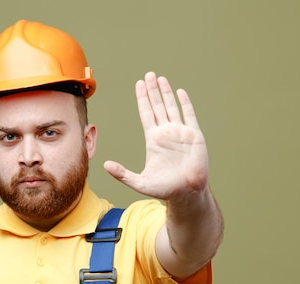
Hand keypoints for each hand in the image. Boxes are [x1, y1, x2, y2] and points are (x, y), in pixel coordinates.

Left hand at [104, 72, 208, 200]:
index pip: (146, 113)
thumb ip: (122, 174)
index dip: (142, 98)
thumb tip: (105, 165)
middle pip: (157, 106)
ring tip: (160, 78)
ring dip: (166, 93)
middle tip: (148, 74)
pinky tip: (180, 92)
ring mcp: (180, 133)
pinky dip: (185, 103)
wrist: (187, 192)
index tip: (139, 84)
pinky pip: (189, 115)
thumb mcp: (140, 182)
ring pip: (172, 107)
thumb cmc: (165, 189)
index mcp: (153, 140)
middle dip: (152, 90)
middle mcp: (166, 133)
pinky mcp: (194, 136)